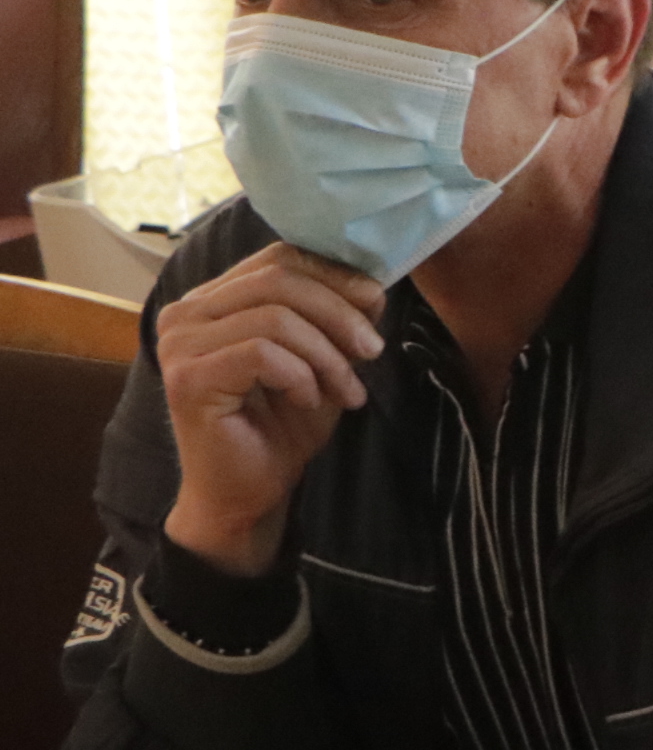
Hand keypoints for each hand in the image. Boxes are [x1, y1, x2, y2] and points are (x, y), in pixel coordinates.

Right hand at [154, 245, 385, 575]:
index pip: (278, 257)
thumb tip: (373, 284)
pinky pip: (262, 353)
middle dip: (340, 313)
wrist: (248, 492)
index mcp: (213, 298)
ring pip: (275, 316)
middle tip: (372, 351)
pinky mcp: (187, 378)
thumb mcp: (322, 360)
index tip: (376, 304)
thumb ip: (337, 318)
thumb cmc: (281, 426)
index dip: (334, 274)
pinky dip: (301, 375)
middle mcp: (186, 312)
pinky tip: (310, 401)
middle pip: (279, 280)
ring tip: (348, 390)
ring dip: (327, 354)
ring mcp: (179, 343)